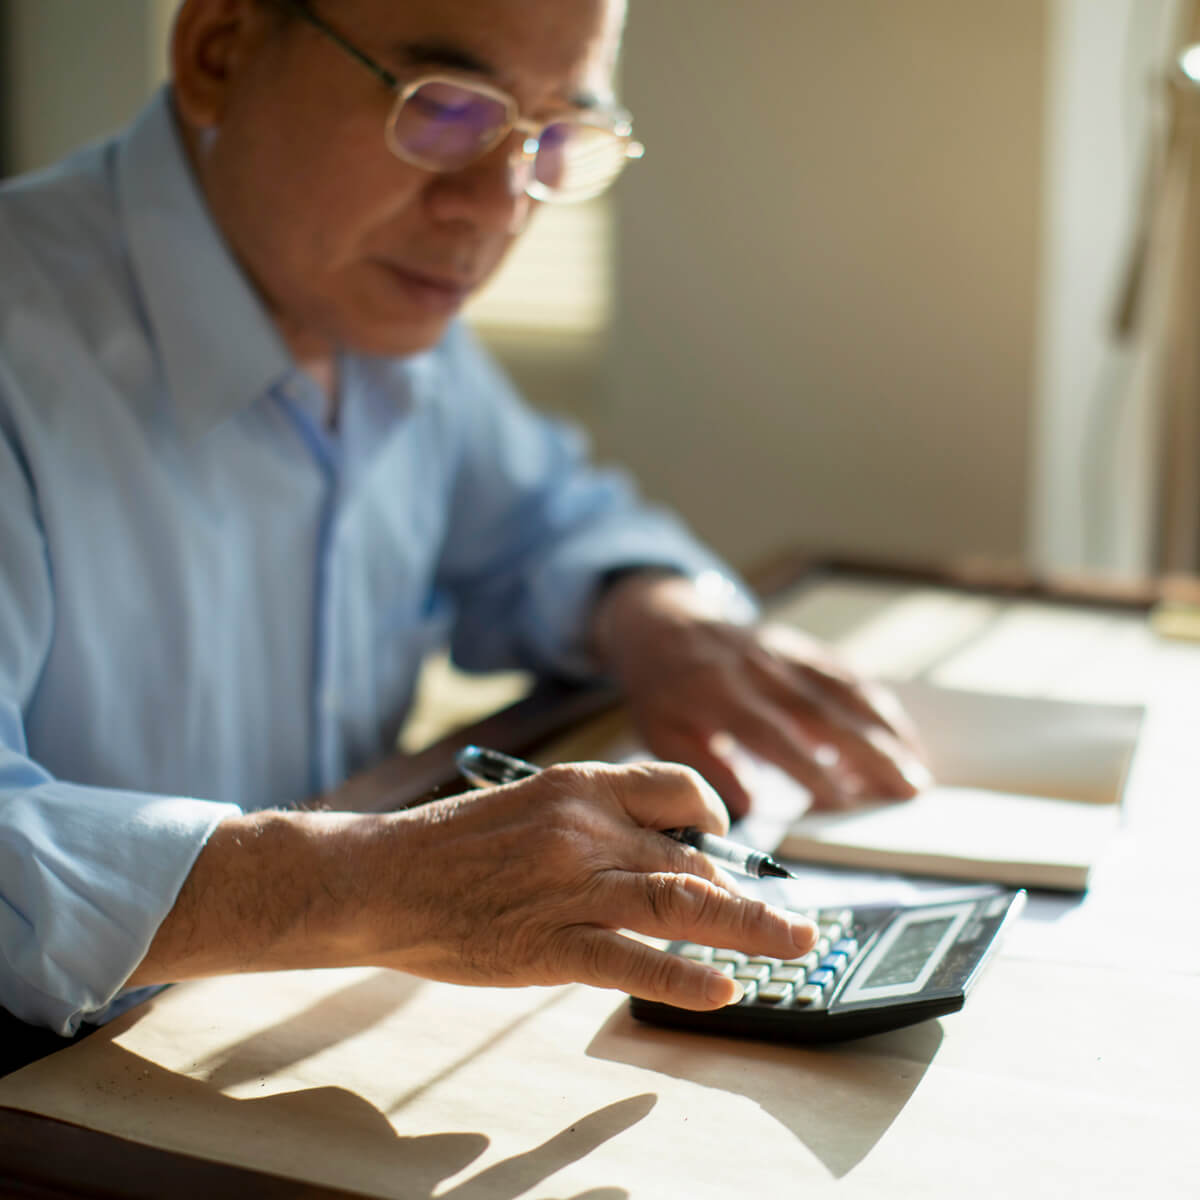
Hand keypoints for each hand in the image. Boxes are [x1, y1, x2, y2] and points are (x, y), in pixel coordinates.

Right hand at [367, 761, 816, 1008]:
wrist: (379, 877)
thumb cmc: (452, 845)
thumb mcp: (530, 805)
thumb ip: (594, 821)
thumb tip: (661, 851)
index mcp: (579, 786)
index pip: (678, 789)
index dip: (716, 819)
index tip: (728, 846)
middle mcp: (585, 830)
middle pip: (693, 858)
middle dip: (748, 893)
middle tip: (793, 922)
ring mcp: (569, 888)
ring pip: (681, 903)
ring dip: (751, 927)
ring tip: (797, 946)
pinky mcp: (547, 946)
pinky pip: (631, 961)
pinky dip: (684, 978)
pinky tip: (723, 990)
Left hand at [591, 573, 930, 817]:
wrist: (662, 622)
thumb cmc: (662, 688)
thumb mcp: (663, 731)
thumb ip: (707, 767)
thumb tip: (750, 810)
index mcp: (717, 693)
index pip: (772, 733)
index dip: (809, 768)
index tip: (843, 803)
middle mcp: (758, 669)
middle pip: (822, 711)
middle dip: (871, 751)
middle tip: (910, 789)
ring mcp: (783, 653)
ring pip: (843, 690)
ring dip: (885, 728)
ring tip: (917, 768)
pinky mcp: (798, 647)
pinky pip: (844, 673)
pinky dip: (876, 703)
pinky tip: (901, 735)